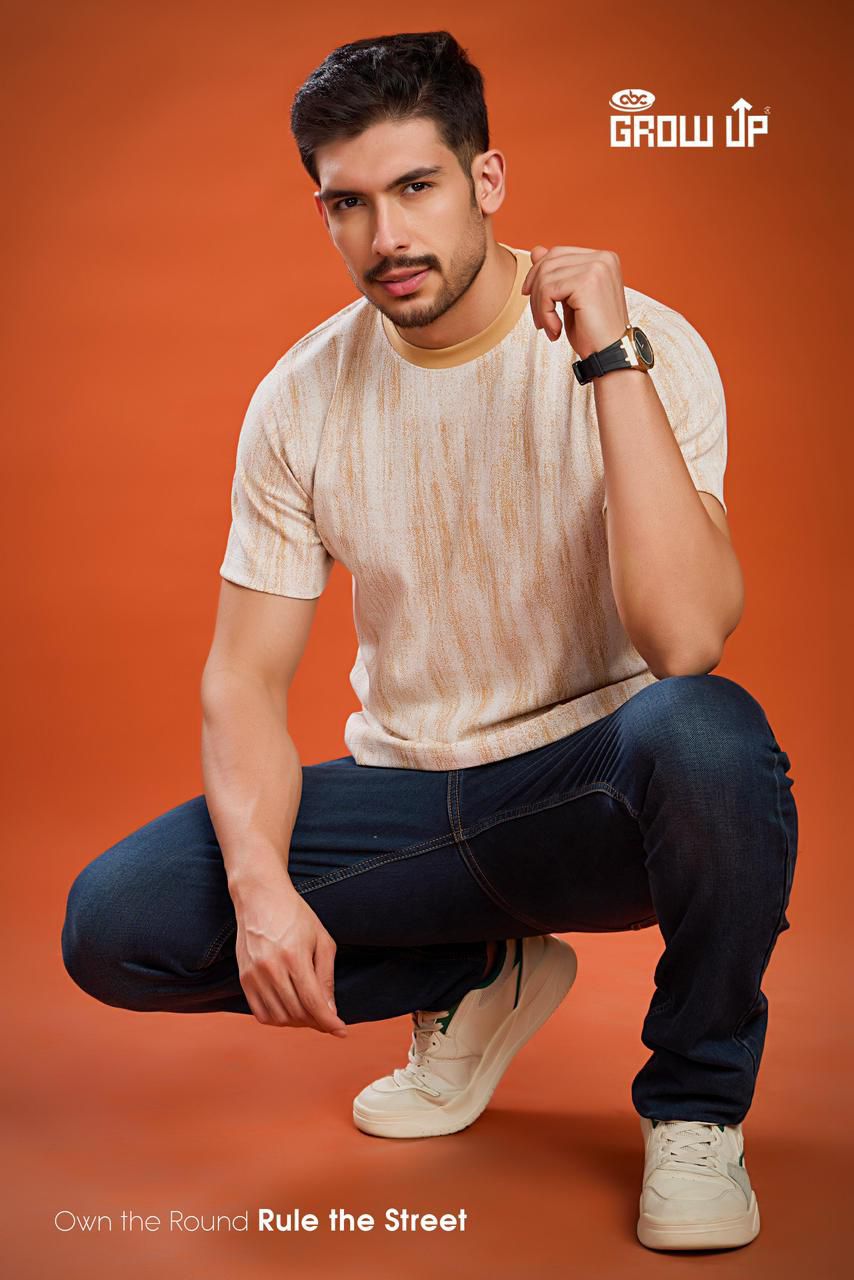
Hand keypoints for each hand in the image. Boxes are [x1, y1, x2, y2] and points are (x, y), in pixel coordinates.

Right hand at [234, 879, 347, 1036]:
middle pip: (297, 1013)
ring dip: (298, 1023)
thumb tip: (330, 1010)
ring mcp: (254, 975)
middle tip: (328, 1019)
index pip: (313, 1002)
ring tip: (310, 1013)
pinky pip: (261, 1013)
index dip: (329, 1022)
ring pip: (279, 1018)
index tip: (342, 1030)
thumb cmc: (295, 915)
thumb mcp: (321, 939)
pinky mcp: (243, 979)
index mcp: (294, 957)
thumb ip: (326, 977)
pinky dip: (278, 1019)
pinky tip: (290, 1010)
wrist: (260, 898)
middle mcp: (271, 969)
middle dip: (317, 1022)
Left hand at [520, 244, 629, 357]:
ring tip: (548, 327)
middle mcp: (603, 258)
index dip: (537, 274)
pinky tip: (555, 329)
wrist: (610, 355)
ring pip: (545, 277)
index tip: (529, 296)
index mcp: (603, 258)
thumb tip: (535, 251)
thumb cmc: (593, 331)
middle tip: (539, 319)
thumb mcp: (569, 298)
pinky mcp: (587, 282)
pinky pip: (548, 291)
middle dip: (535, 292)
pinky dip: (544, 313)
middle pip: (549, 262)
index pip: (558, 253)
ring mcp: (597, 267)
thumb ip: (556, 274)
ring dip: (539, 307)